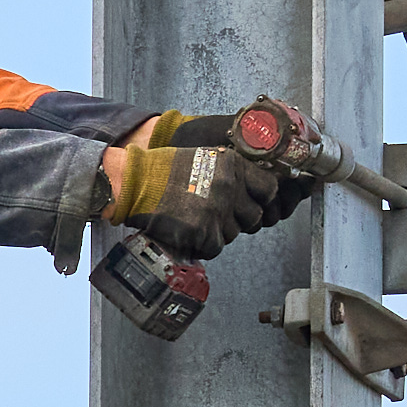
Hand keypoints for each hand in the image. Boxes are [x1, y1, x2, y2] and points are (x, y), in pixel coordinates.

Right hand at [105, 117, 309, 256]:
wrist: (136, 182)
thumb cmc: (166, 170)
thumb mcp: (207, 158)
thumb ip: (232, 174)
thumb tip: (251, 194)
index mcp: (234, 166)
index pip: (269, 189)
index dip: (262, 200)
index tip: (253, 204)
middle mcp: (230, 188)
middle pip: (254, 217)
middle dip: (239, 220)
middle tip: (218, 216)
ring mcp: (217, 211)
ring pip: (233, 234)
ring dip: (218, 232)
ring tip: (196, 219)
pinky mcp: (203, 232)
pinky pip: (214, 247)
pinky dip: (202, 245)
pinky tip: (188, 230)